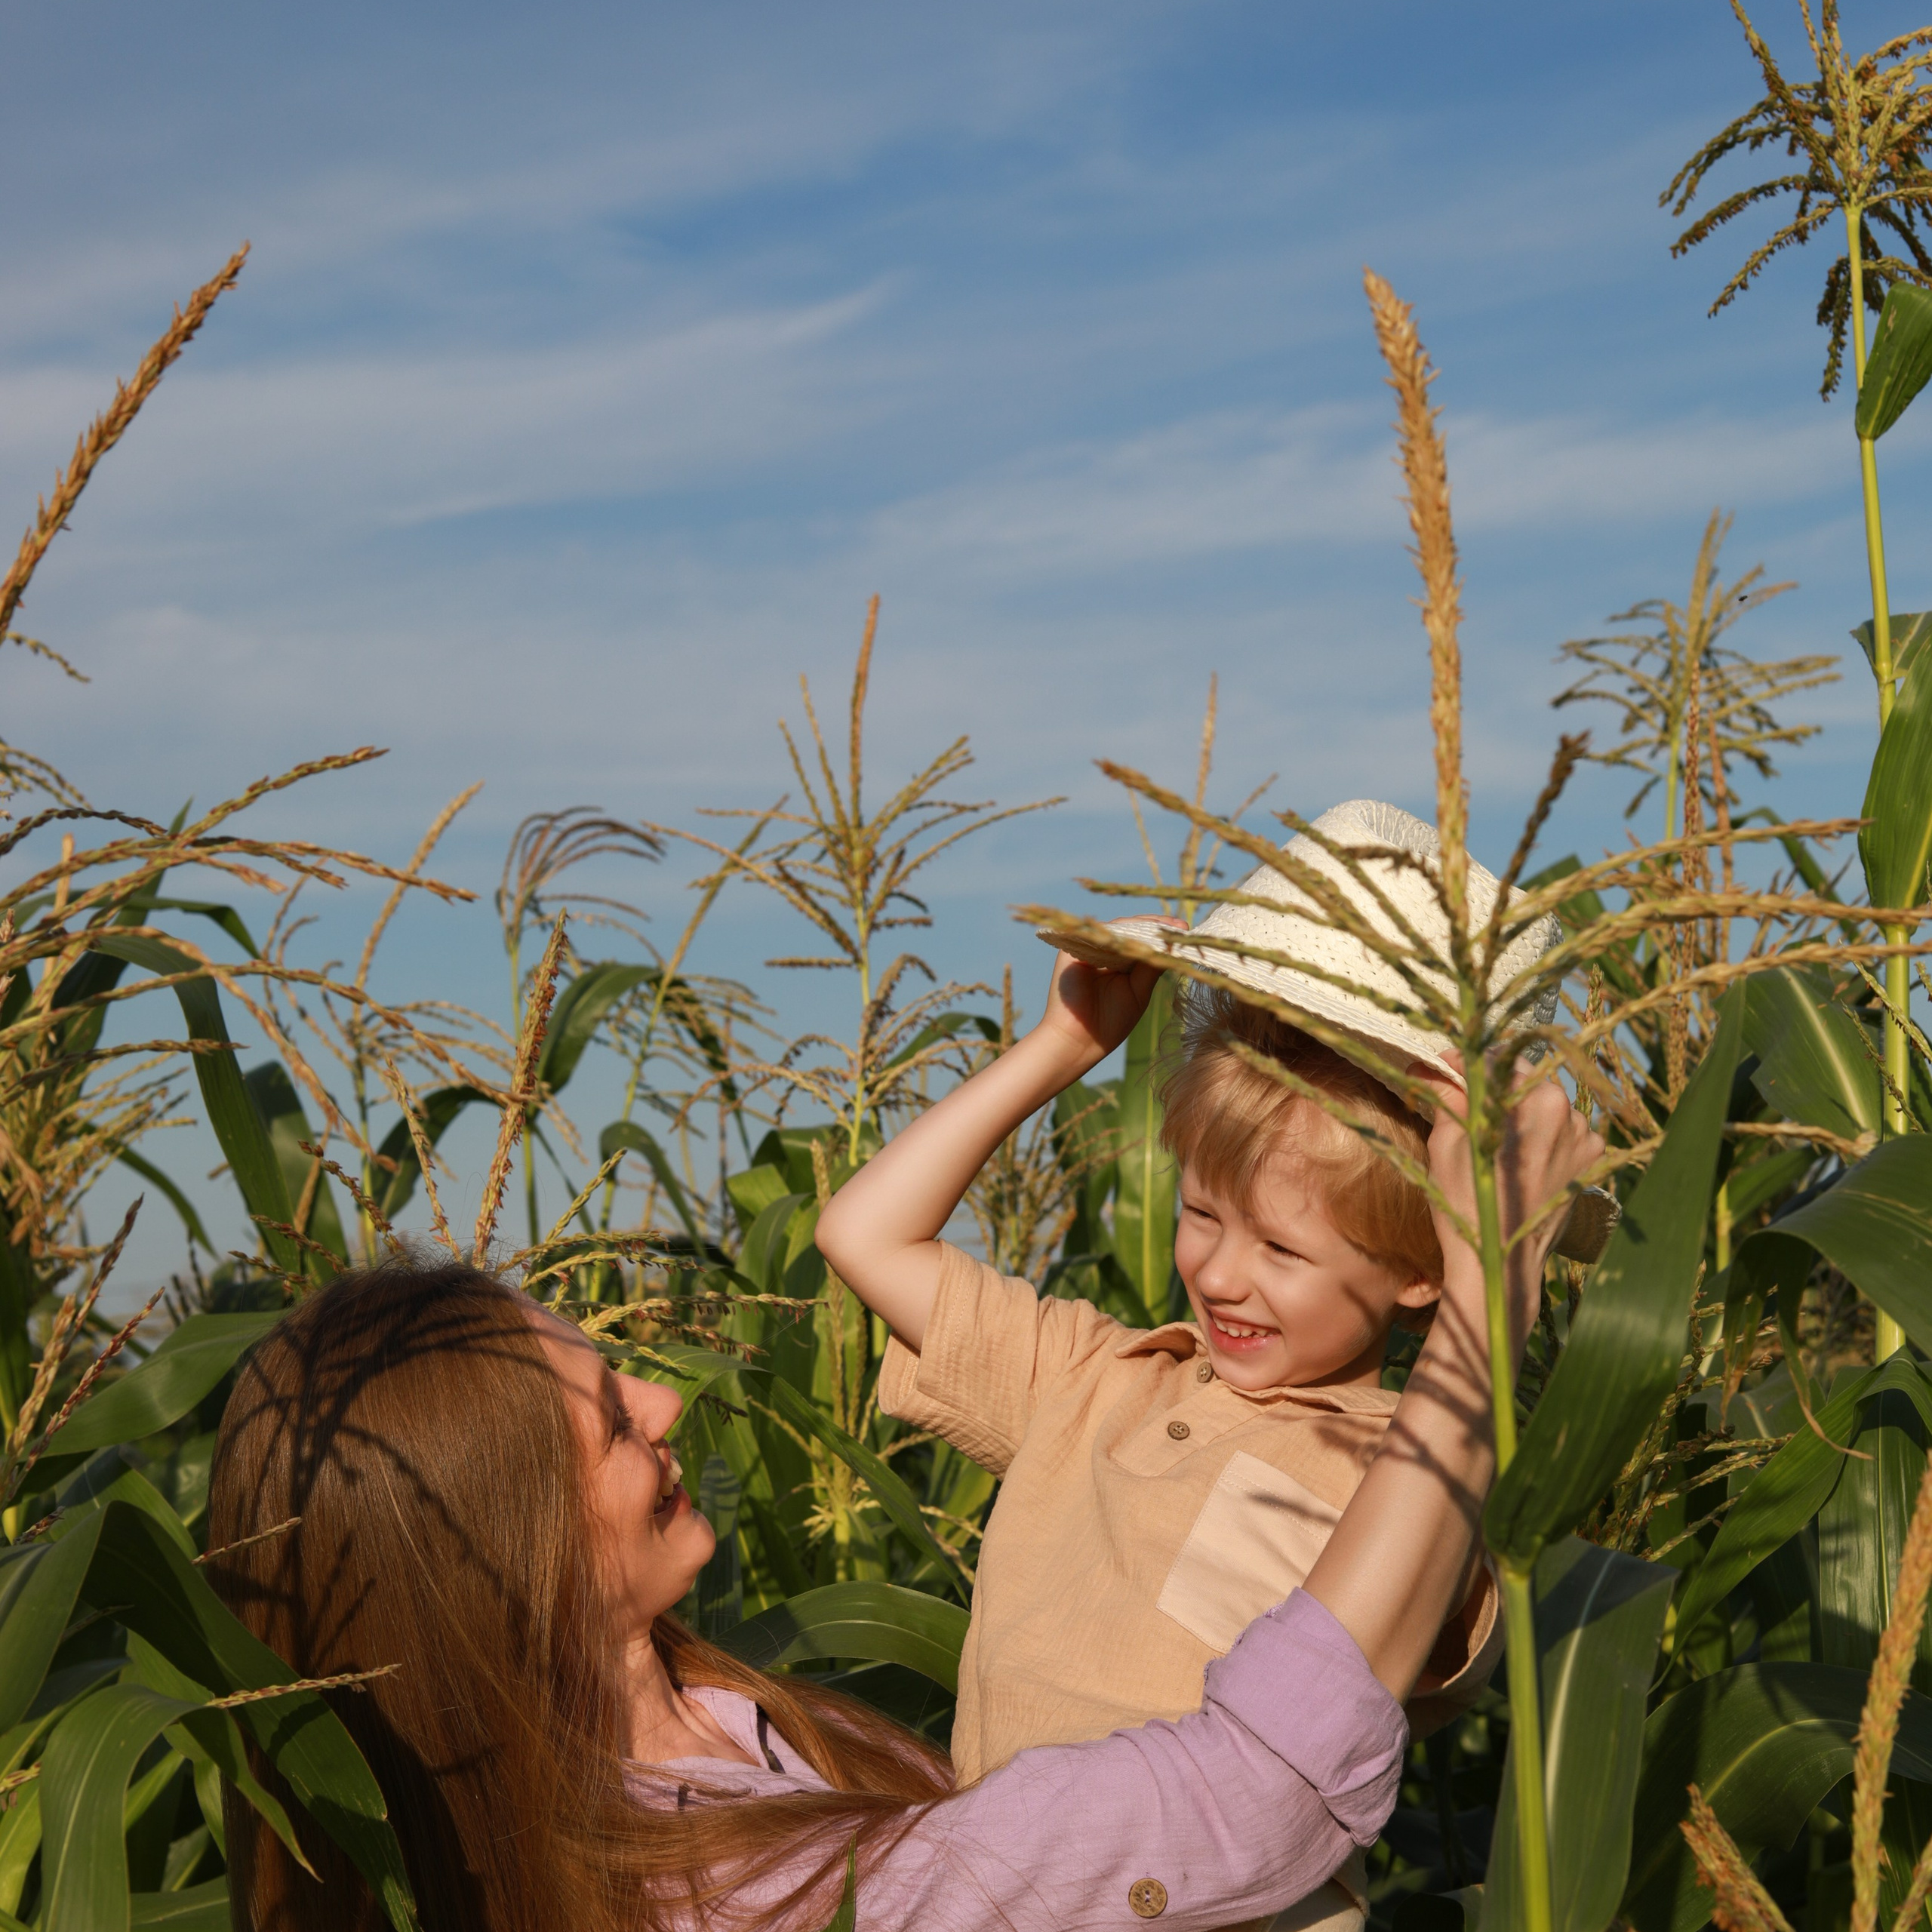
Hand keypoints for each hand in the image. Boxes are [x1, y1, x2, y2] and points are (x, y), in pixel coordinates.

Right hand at [1034, 927, 1177, 1073]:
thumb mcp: (1138, 992)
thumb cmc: (1109, 1022)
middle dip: (1157, 927)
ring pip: (1120, 928)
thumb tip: (1174, 947)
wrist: (1078, 1040)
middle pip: (1133, 931)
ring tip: (1168, 929)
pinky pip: (1103, 933)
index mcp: (1119, 965)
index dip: (1163, 936)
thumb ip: (1151, 968)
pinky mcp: (1074, 947)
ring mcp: (1089, 949)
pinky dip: (1124, 932)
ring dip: (1144, 927)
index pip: (1142, 942)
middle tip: (1181, 927)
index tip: (1185, 931)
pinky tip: (1144, 935)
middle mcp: (1104, 953)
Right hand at [1415, 1054, 1603, 1356]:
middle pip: (1525, 1082)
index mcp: (1538, 1101)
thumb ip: (1447, 1097)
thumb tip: (1429, 1068)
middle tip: (1463, 1102)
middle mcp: (1571, 1114)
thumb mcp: (1447, 1144)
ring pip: (1545, 1107)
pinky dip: (1540, 1136)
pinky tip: (1517, 1156)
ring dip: (1519, 1112)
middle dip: (1493, 1088)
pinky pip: (1563, 1133)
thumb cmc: (1467, 1205)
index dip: (1467, 1063)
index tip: (1444, 1069)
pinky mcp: (1591, 1164)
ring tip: (1491, 1135)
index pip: (1499, 1061)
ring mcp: (1586, 1140)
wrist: (1501, 1266)